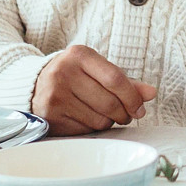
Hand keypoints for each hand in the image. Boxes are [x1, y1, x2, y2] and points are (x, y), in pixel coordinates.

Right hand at [31, 45, 156, 134]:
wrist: (34, 85)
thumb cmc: (74, 76)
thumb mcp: (97, 70)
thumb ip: (125, 81)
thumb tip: (152, 93)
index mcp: (79, 55)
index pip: (115, 78)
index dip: (132, 97)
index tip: (141, 108)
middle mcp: (63, 73)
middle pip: (108, 102)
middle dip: (124, 113)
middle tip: (128, 116)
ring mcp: (54, 96)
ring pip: (98, 119)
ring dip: (110, 122)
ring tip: (109, 116)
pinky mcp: (49, 117)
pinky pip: (84, 130)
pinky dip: (93, 128)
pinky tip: (89, 120)